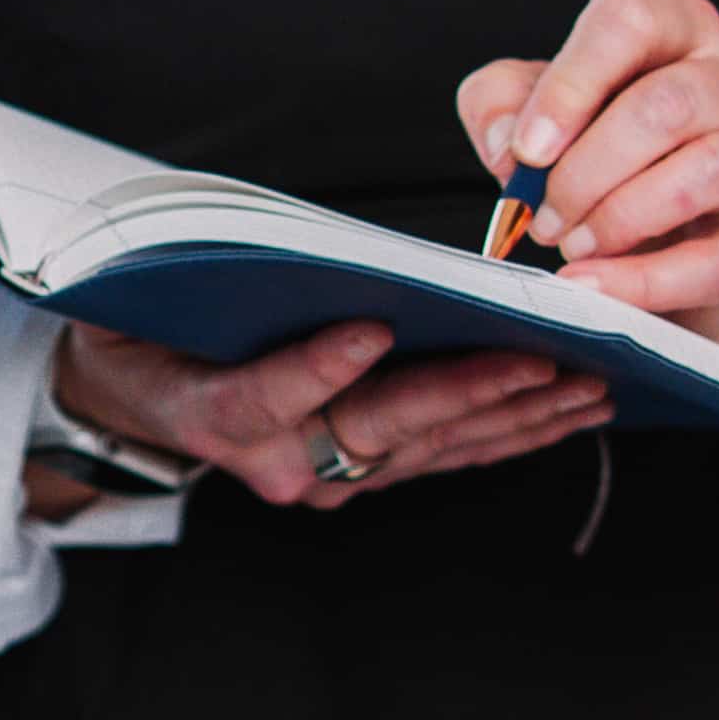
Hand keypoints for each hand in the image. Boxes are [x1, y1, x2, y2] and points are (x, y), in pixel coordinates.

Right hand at [49, 319, 603, 516]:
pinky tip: (567, 410)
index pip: (268, 395)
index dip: (318, 367)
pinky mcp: (368, 472)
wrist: (135, 399)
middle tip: (534, 361)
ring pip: (432, 448)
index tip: (370, 328)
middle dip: (466, 392)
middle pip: (378, 427)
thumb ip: (198, 283)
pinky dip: (511, 431)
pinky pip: (448, 453)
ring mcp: (330, 475)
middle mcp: (280, 461)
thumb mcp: (141, 299)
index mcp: (213, 413)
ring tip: (584, 383)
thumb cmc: (144, 330)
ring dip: (513, 417)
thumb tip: (267, 245)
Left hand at [457, 0, 718, 327]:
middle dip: (588, 171)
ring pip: (710, 167)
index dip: (571, 86)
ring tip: (574, 244)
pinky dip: (647, 280)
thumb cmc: (602, 160)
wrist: (669, 247)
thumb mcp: (538, 114)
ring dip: (624, 216)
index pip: (630, 21)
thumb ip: (501, 105)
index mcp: (673, 27)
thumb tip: (505, 142)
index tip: (527, 150)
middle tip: (543, 218)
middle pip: (667, 104)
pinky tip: (597, 287)